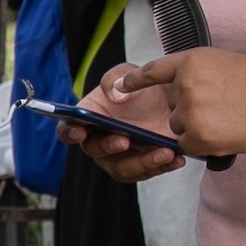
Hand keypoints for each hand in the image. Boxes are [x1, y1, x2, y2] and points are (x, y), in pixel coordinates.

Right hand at [61, 68, 184, 182]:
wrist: (176, 100)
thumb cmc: (145, 87)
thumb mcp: (130, 72)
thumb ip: (116, 77)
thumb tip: (115, 97)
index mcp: (90, 118)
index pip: (69, 129)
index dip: (70, 133)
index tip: (80, 132)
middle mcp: (100, 140)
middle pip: (95, 151)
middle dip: (108, 147)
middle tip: (125, 141)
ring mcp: (120, 156)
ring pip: (122, 168)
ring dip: (141, 162)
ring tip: (164, 152)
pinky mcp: (141, 165)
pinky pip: (145, 173)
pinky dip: (161, 167)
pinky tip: (176, 157)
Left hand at [103, 50, 245, 159]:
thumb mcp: (226, 65)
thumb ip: (195, 76)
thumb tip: (172, 98)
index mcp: (193, 59)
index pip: (154, 70)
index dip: (135, 80)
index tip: (118, 87)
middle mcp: (186, 83)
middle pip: (170, 106)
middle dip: (191, 110)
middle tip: (228, 105)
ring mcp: (191, 111)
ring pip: (177, 127)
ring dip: (198, 128)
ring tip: (232, 117)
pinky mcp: (199, 137)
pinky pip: (188, 146)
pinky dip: (205, 144)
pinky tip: (231, 132)